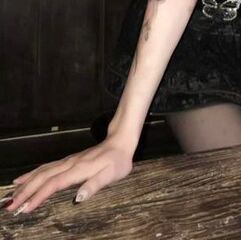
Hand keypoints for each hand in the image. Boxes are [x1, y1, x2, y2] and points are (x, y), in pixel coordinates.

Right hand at [4, 138, 132, 214]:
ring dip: (26, 184)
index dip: (39, 196)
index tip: (26, 208)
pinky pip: (46, 167)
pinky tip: (24, 179)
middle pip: (43, 178)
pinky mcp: (68, 161)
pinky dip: (32, 174)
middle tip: (11, 206)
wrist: (120, 141)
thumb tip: (78, 198)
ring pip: (42, 172)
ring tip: (12, 195)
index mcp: (78, 169)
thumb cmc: (117, 160)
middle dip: (26, 192)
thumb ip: (94, 185)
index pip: (54, 184)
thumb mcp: (112, 174)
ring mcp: (67, 161)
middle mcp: (69, 164)